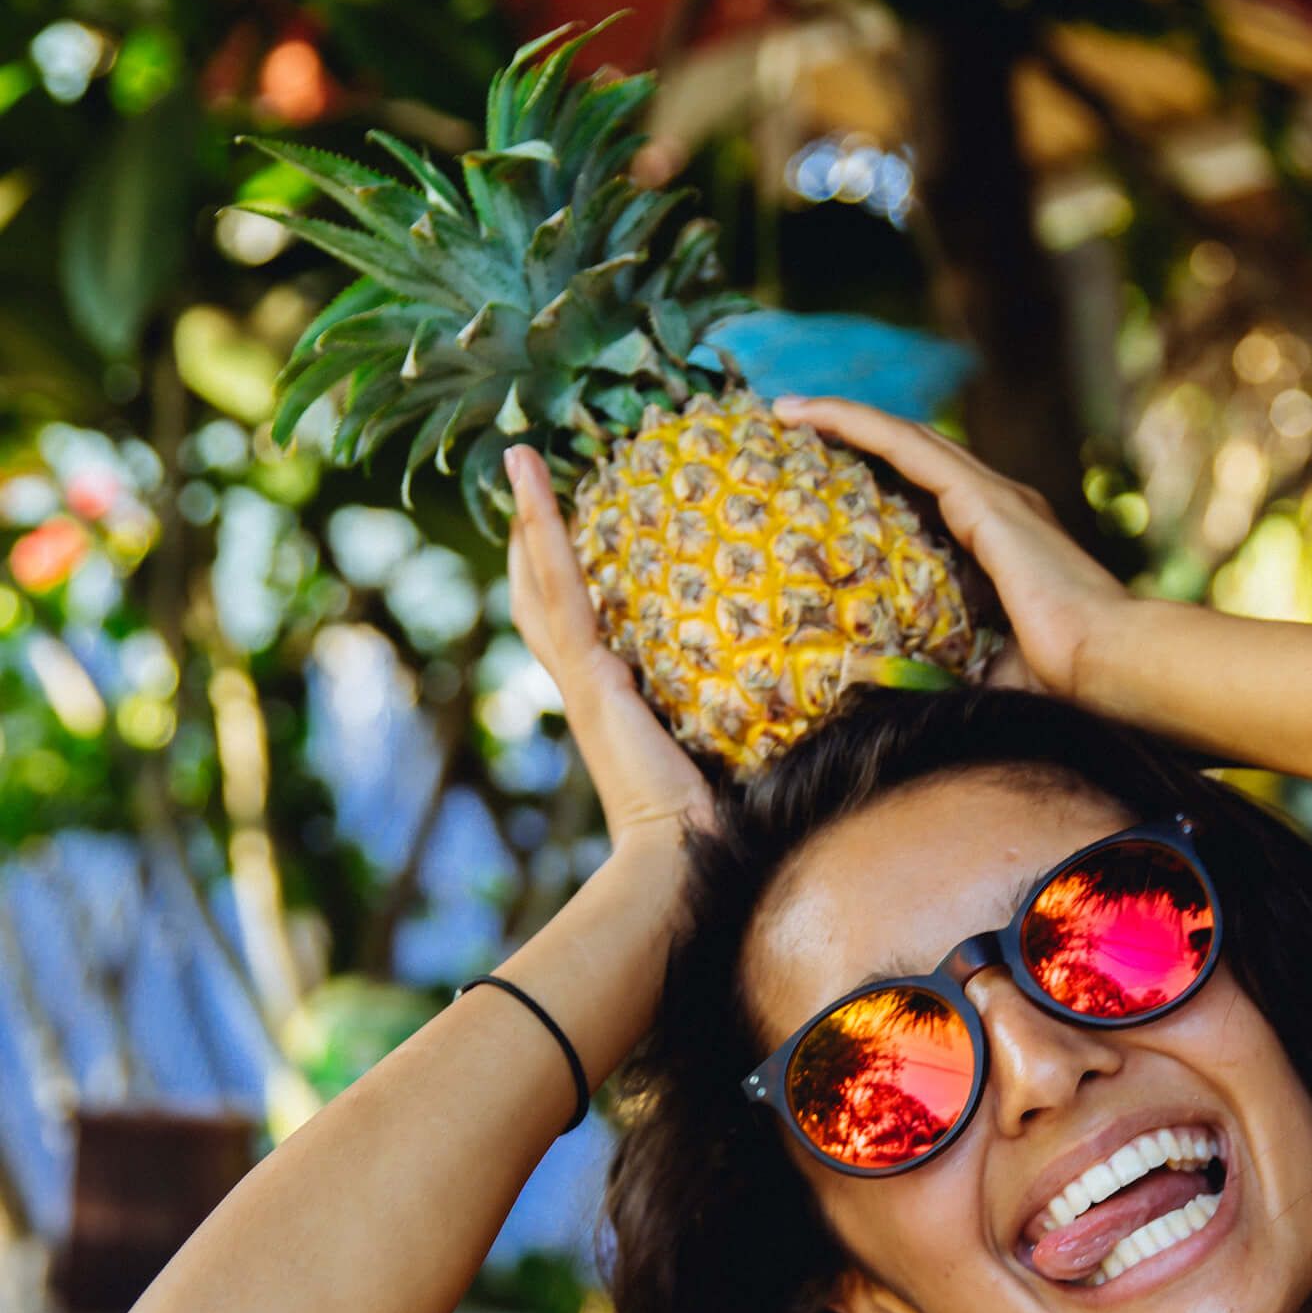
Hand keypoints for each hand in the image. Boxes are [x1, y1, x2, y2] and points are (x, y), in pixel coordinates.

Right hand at [503, 446, 715, 850]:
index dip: (567, 583)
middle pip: (541, 597)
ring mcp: (580, 675)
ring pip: (541, 580)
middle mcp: (586, 683)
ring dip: (527, 513)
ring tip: (517, 455)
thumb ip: (737, 711)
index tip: (575, 537)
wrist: (680, 857)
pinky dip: (542, 524)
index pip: (577, 630)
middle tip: (528, 479)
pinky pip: (560, 583)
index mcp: (613, 702)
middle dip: (533, 539)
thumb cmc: (714, 823)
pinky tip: (530, 474)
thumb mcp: (725, 748)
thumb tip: (793, 686)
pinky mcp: (588, 671)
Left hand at [768, 397, 1129, 704]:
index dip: (881, 477)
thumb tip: (899, 695)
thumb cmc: (1068, 687)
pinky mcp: (984, 499)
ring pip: (904, 440)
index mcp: (1002, 545)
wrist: (1112, 669)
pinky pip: (905, 447)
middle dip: (855, 437)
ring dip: (845, 419)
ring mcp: (994, 498)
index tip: (828, 473)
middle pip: (912, 456)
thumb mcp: (989, 676)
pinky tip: (811, 413)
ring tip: (789, 409)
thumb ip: (947, 672)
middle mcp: (998, 509)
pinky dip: (857, 423)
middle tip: (794, 429)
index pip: (929, 496)